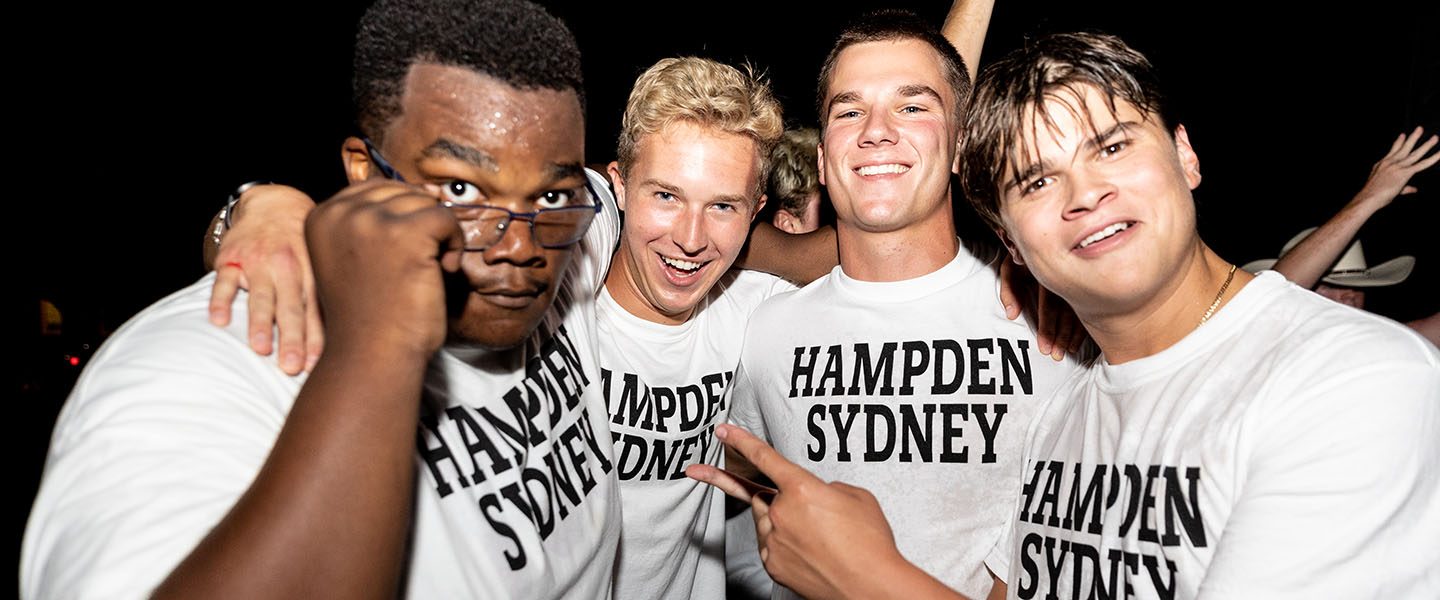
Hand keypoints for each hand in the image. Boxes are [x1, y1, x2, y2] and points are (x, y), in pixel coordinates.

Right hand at [209, 184, 320, 374]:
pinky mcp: (231, 258)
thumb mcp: (319, 262)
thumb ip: (323, 297)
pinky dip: (220, 300)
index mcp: (311, 272)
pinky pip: (224, 281)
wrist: (273, 203)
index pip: (315, 311)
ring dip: (260, 323)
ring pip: (260, 296)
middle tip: (291, 366)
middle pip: (290, 308)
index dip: (315, 340)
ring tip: (260, 348)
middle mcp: (286, 267)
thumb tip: (341, 340)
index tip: (314, 365)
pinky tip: (219, 321)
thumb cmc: (302, 243)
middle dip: (291, 339)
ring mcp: (257, 263)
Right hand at [305, 180, 463, 361]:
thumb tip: (429, 188)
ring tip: (426, 270)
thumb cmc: (371, 314)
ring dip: (438, 236)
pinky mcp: (404, 233)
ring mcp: (370, 221)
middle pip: (402, 192)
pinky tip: (440, 271)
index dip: (400, 219)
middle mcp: (340, 212)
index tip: (397, 257)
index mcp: (321, 216)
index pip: (376, 190)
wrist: (371, 356)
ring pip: (426, 203)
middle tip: (415, 265)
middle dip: (420, 226)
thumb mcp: (357, 256)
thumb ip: (375, 221)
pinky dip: (454, 245)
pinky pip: (446, 218)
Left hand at [687, 425, 904, 599]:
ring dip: (780, 521)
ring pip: (765, 521)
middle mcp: (781, 514)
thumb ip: (827, 489)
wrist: (872, 588)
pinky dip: (784, 544)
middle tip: (716, 477)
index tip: (722, 432)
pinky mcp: (772, 564)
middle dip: (768, 496)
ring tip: (816, 536)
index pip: (764, 458)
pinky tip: (811, 552)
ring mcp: (774, 541)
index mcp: (802, 489)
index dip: (740, 441)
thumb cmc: (870, 545)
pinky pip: (769, 545)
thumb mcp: (856, 498)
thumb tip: (815, 497)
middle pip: (761, 495)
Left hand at [998, 259, 1084, 360]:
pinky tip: (1079, 340)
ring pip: (1080, 311)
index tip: (1045, 347)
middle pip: (1067, 311)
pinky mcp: (1085, 286)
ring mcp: (1078, 281)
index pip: (1049, 305)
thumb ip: (1008, 291)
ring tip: (1068, 351)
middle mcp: (1066, 278)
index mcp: (1048, 274)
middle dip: (1061, 336)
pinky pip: (1088, 308)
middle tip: (1057, 355)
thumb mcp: (1010, 268)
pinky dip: (1084, 326)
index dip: (1047, 328)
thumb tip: (1012, 315)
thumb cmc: (1022, 256)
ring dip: (1074, 334)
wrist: (1040, 236)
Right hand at [1353, 126, 1439, 208]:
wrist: (1369, 197)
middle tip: (1419, 129)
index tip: (1403, 135)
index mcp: (1383, 163)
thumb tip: (1413, 189)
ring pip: (1415, 153)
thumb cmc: (1373, 194)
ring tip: (1434, 138)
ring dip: (1426, 145)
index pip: (1393, 150)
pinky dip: (1432, 159)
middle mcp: (1391, 162)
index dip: (1398, 141)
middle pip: (1405, 147)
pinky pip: (1422, 164)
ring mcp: (1398, 166)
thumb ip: (1404, 187)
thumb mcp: (1382, 184)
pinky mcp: (1405, 173)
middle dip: (1413, 137)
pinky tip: (1439, 153)